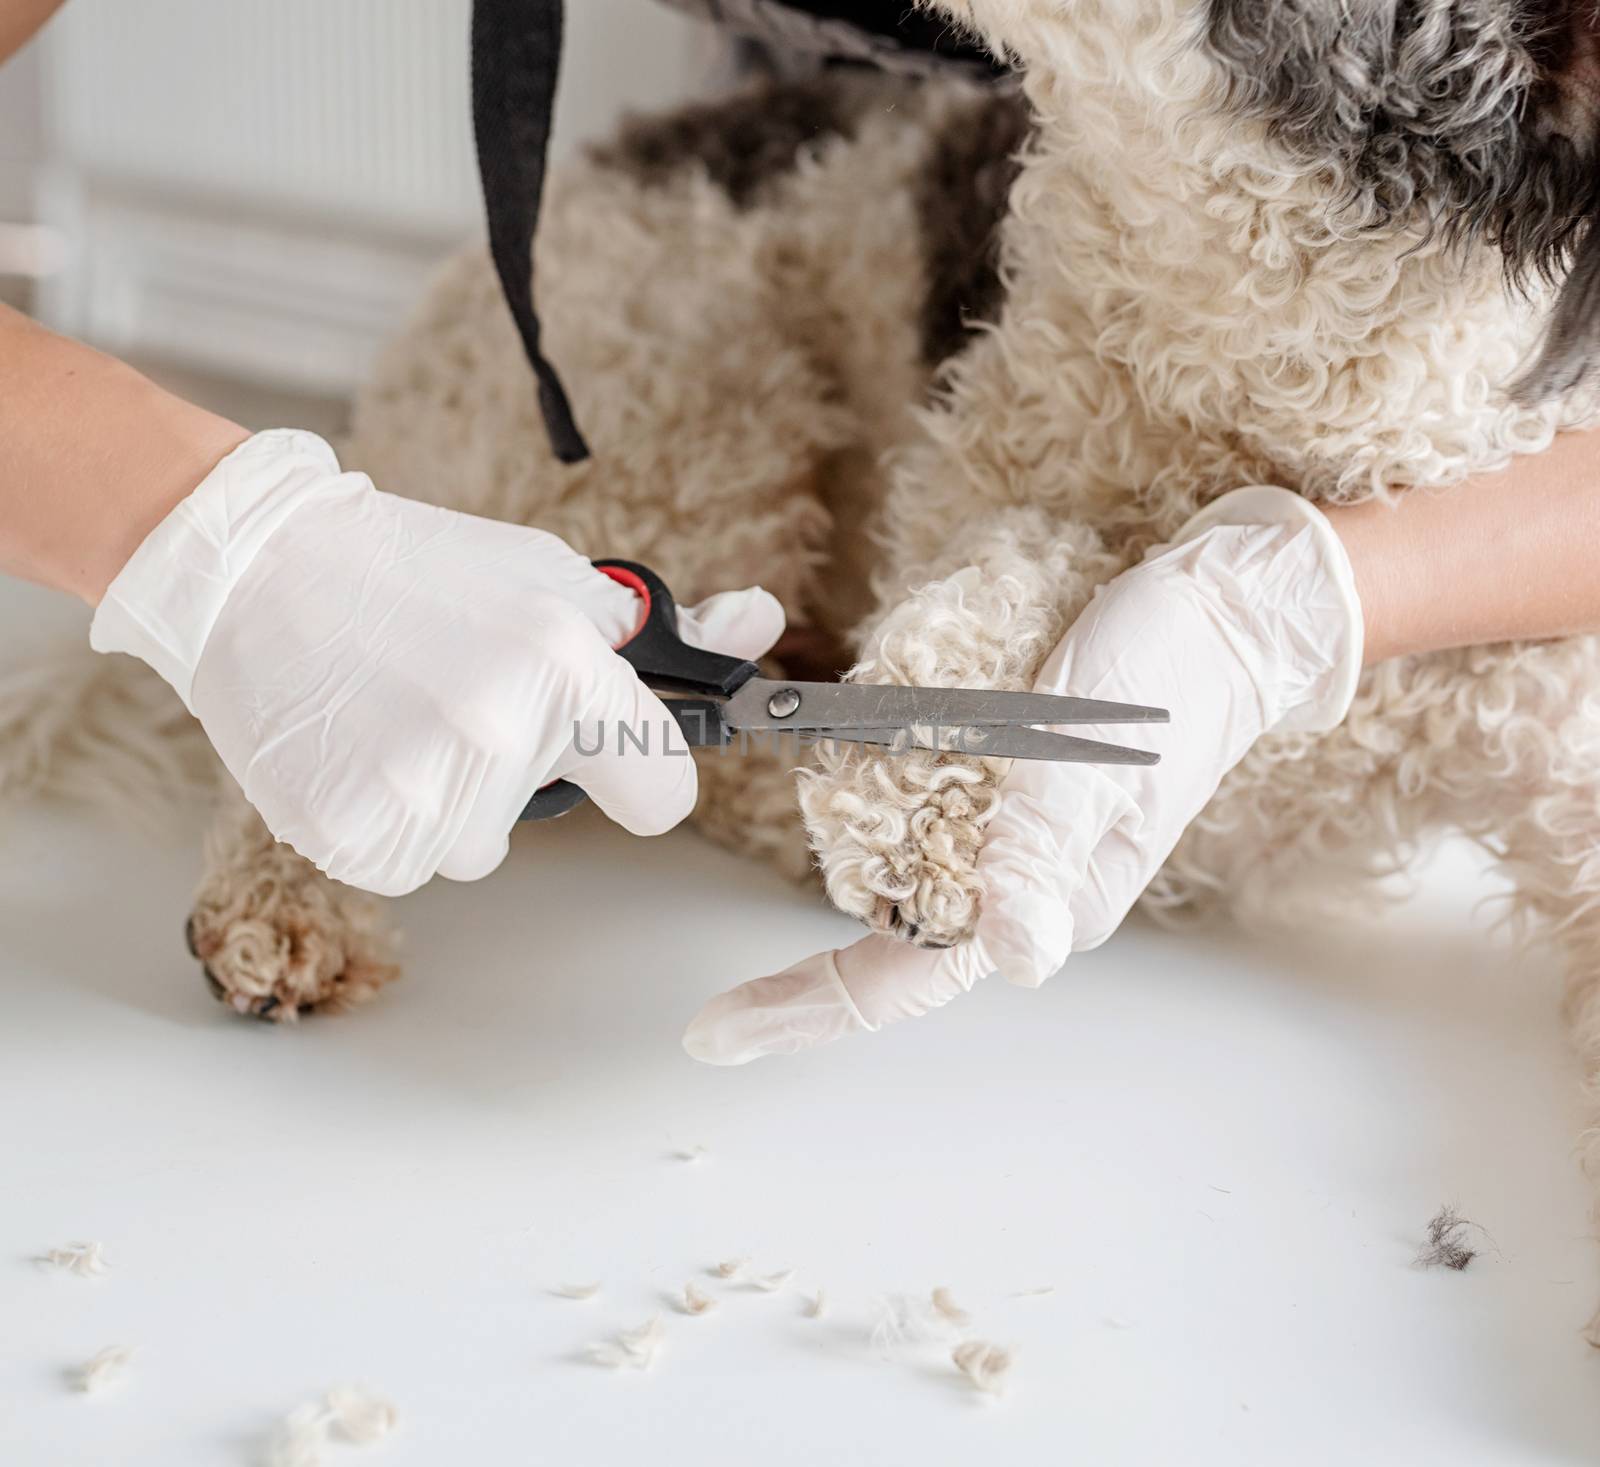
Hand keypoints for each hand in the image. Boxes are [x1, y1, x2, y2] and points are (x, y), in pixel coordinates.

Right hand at [91, 430, 783, 896]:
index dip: (643, 779)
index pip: (663, 791)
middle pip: (548, 816)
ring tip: (395, 718)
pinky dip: (385, 823)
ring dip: (446, 803)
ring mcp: (423, 790)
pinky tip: (357, 750)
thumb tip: (760, 622)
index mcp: (563, 664)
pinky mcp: (353, 832)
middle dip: (520, 772)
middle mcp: (501, 732)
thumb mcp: (549, 579)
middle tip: (455, 698)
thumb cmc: (413, 572)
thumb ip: (664, 629)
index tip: (618, 766)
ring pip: (473, 848)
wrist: (255, 571)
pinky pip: (405, 864)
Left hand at [683, 487, 1363, 1063]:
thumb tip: (1014, 960)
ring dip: (849, 795)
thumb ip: (1045, 856)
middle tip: (798, 808)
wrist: (1224, 607)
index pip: (899, 980)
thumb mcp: (1096, 769)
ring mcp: (998, 819)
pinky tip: (870, 701)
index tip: (714, 1033)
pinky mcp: (995, 763)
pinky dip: (877, 741)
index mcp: (1037, 905)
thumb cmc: (1173, 688)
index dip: (804, 1006)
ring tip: (839, 721)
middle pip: (876, 910)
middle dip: (821, 883)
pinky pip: (911, 770)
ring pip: (884, 835)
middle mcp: (1008, 876)